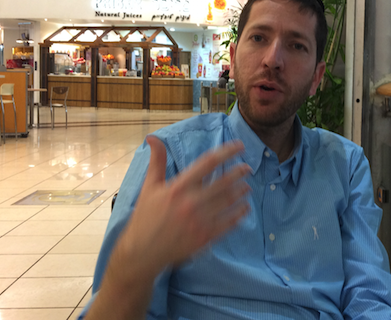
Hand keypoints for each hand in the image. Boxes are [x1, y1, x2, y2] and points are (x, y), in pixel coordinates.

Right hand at [116, 136, 250, 279]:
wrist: (142, 252)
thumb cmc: (146, 216)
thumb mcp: (149, 187)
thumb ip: (157, 161)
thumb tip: (152, 137)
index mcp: (178, 187)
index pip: (208, 163)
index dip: (226, 152)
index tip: (239, 146)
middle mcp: (190, 203)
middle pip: (223, 182)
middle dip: (239, 172)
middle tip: (248, 168)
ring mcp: (199, 221)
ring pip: (228, 202)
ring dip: (241, 192)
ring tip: (247, 186)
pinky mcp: (205, 237)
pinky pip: (229, 223)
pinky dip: (240, 214)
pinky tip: (245, 207)